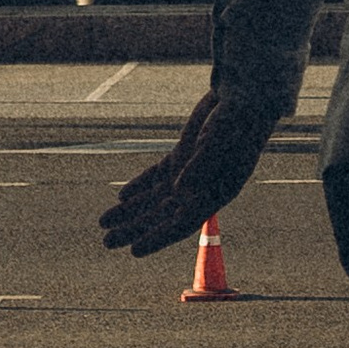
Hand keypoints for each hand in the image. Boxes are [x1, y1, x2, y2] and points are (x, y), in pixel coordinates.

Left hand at [99, 87, 264, 257]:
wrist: (245, 96)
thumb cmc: (237, 120)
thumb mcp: (220, 141)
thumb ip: (200, 166)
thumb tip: (179, 189)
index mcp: (215, 193)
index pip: (182, 224)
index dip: (158, 238)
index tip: (134, 251)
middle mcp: (201, 189)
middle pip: (162, 216)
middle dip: (135, 229)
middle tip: (107, 242)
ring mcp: (190, 172)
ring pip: (154, 198)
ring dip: (130, 211)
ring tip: (103, 223)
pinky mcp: (182, 156)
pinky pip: (156, 177)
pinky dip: (139, 187)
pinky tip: (121, 197)